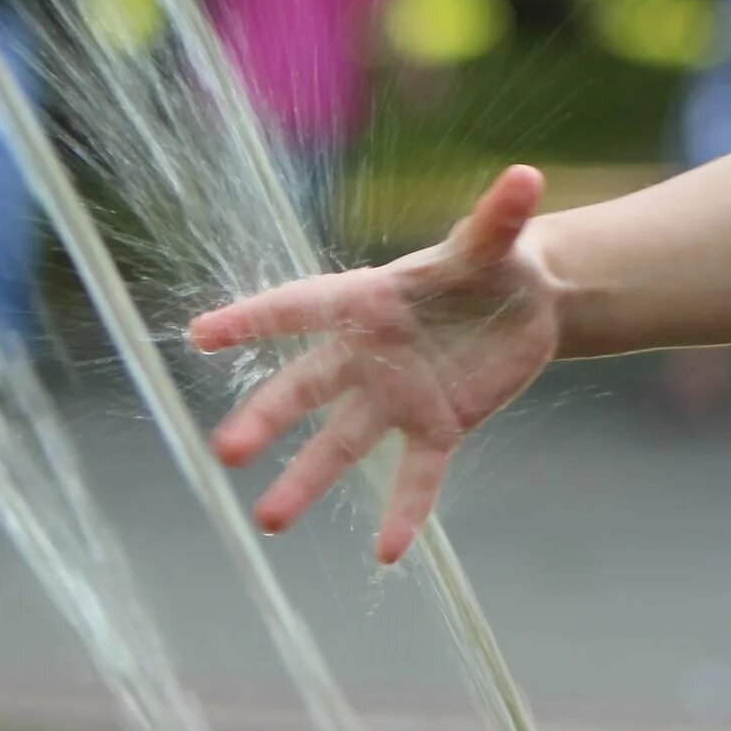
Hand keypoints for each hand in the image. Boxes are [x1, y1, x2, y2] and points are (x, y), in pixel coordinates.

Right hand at [189, 166, 558, 564]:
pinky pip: (415, 475)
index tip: (200, 333)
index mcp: (370, 299)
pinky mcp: (436, 427)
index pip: (302, 306)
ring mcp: (397, 395)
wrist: (530, 302)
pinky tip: (387, 553)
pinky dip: (404, 511)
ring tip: (268, 520)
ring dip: (307, 478)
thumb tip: (526, 177)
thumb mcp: (495, 241)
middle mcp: (369, 353)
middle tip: (225, 451)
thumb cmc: (496, 261)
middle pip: (307, 387)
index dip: (254, 319)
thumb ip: (500, 218)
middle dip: (267, 417)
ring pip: (343, 442)